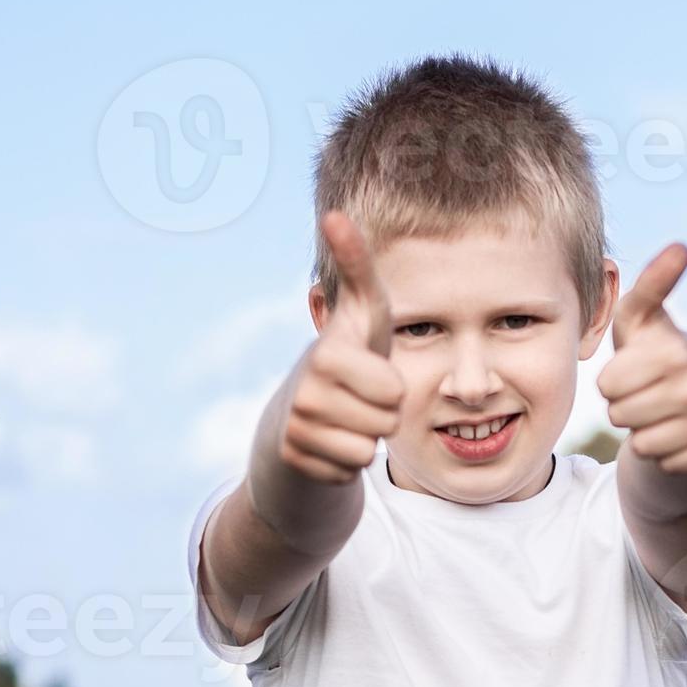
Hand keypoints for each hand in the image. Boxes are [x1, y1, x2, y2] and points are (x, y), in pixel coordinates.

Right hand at [281, 212, 404, 485]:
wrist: (297, 416)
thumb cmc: (346, 360)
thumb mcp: (361, 315)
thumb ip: (358, 267)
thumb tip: (336, 214)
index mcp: (328, 353)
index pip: (394, 391)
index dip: (392, 389)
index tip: (367, 373)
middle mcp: (306, 389)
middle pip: (387, 422)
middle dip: (382, 416)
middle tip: (358, 401)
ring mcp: (296, 426)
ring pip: (368, 450)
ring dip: (365, 441)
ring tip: (346, 421)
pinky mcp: (293, 459)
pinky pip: (348, 472)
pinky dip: (345, 464)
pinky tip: (330, 445)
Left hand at [596, 242, 686, 473]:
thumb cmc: (655, 360)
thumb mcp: (642, 323)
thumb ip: (647, 288)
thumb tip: (681, 247)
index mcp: (673, 346)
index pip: (608, 383)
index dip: (611, 381)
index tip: (635, 363)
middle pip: (618, 410)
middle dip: (622, 407)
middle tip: (644, 395)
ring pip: (640, 438)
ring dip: (640, 431)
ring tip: (658, 414)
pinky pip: (659, 460)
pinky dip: (661, 453)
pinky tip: (675, 435)